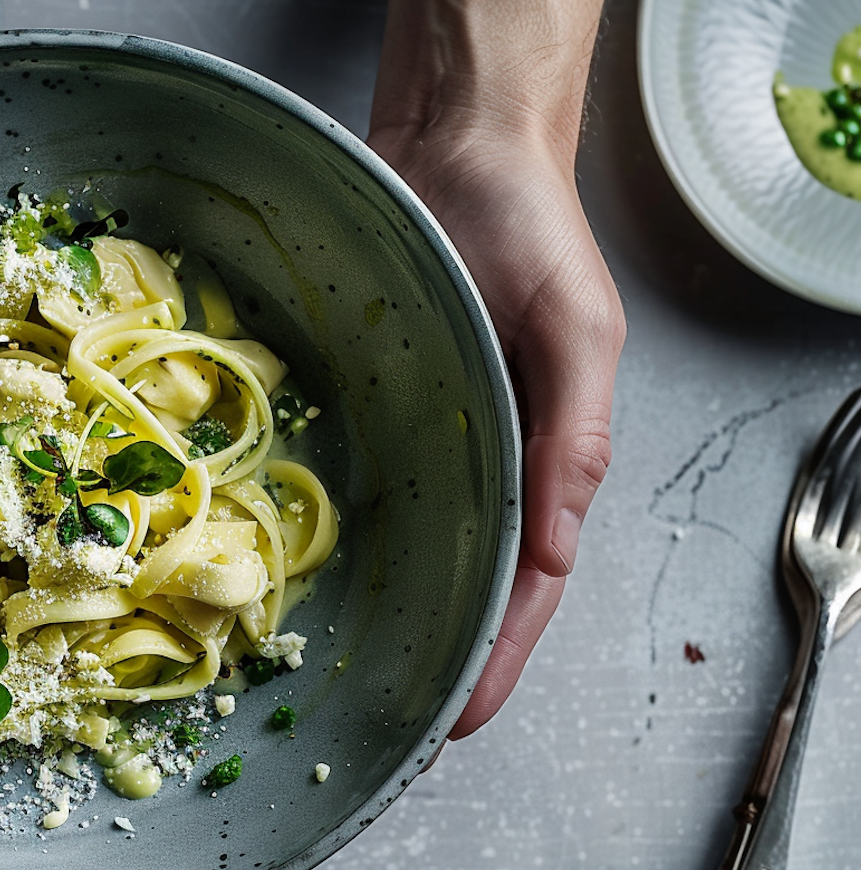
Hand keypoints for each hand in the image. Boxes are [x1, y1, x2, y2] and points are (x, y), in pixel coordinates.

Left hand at [370, 0, 623, 738]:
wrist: (455, 144)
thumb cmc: (530, 227)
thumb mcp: (578, 328)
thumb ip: (575, 434)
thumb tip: (559, 550)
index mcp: (542, 455)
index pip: (526, 583)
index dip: (497, 657)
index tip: (456, 721)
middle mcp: (478, 458)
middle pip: (461, 578)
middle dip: (434, 654)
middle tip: (383, 724)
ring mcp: (420, 434)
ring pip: (405, 540)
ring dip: (381, 607)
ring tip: (332, 674)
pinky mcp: (367, 400)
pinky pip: (350, 477)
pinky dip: (329, 528)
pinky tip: (292, 567)